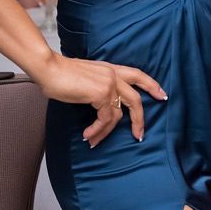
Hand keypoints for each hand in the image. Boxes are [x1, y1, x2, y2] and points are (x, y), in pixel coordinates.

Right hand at [36, 53, 165, 146]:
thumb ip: (97, 87)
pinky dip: (97, 130)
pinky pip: (105, 119)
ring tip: (94, 140)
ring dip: (105, 132)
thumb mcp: (85, 77)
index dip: (152, 85)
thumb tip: (100, 105)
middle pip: (135, 100)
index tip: (162, 96)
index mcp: (110, 69)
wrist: (48, 68)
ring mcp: (109, 84)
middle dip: (139, 120)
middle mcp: (113, 75)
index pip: (138, 75)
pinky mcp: (101, 94)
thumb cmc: (60, 74)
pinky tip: (88, 135)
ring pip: (117, 115)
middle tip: (139, 135)